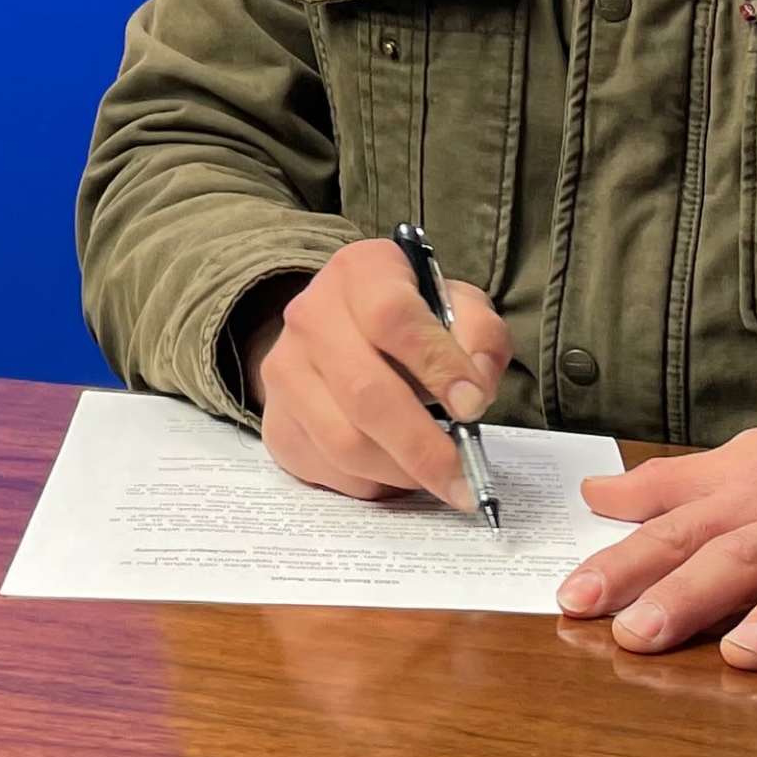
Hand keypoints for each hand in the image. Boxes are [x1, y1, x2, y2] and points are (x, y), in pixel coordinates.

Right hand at [239, 239, 510, 511]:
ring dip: (401, 472)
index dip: (438, 365)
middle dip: (424, 446)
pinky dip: (374, 483)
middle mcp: (310, 316)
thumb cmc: (412, 321)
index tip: (473, 405)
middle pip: (365, 392)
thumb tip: (474, 392)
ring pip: (344, 442)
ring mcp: (285, 371)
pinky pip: (328, 471)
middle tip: (465, 479)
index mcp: (360, 272)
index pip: (392, 317)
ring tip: (436, 475)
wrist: (341, 331)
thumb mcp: (456, 306)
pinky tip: (397, 468)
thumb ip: (479, 336)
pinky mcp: (276, 422)